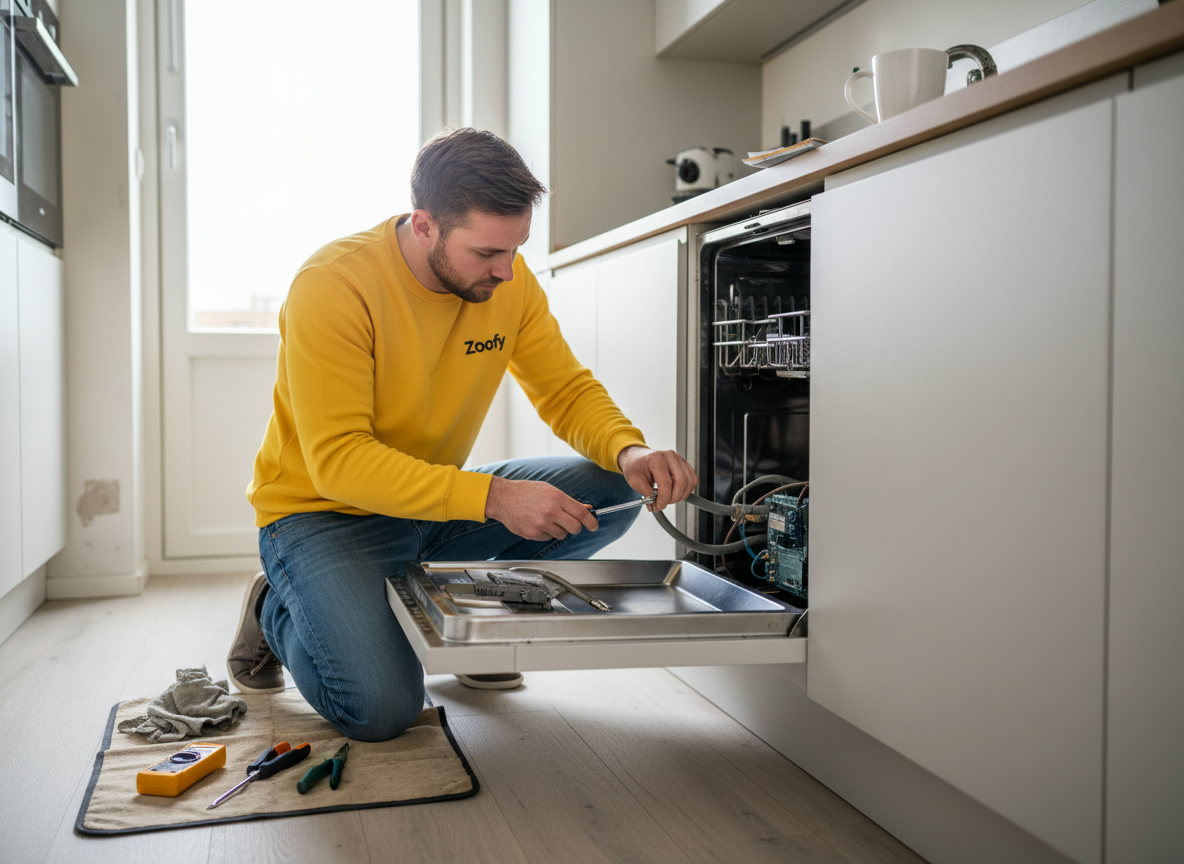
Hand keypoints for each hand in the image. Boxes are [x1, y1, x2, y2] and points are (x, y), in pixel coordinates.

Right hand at [484, 476, 598, 541]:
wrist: (503, 498)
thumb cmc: (527, 492)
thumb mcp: (550, 490)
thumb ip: (569, 501)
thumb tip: (587, 508)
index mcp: (557, 498)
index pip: (581, 514)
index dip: (591, 522)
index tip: (594, 526)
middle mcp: (551, 512)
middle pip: (575, 528)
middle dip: (576, 527)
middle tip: (571, 524)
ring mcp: (541, 524)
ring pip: (562, 535)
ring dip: (560, 530)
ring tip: (548, 520)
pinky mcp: (533, 534)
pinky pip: (548, 538)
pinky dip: (546, 533)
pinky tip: (537, 523)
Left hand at [616, 446, 697, 512]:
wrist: (637, 458)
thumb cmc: (636, 467)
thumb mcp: (635, 482)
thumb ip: (648, 494)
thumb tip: (657, 505)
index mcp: (656, 459)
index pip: (666, 482)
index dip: (664, 498)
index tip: (659, 506)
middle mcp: (670, 456)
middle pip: (681, 482)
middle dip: (673, 498)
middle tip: (664, 503)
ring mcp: (679, 459)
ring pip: (689, 481)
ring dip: (681, 495)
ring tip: (669, 498)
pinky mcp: (684, 464)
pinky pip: (692, 480)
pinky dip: (686, 490)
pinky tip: (676, 493)